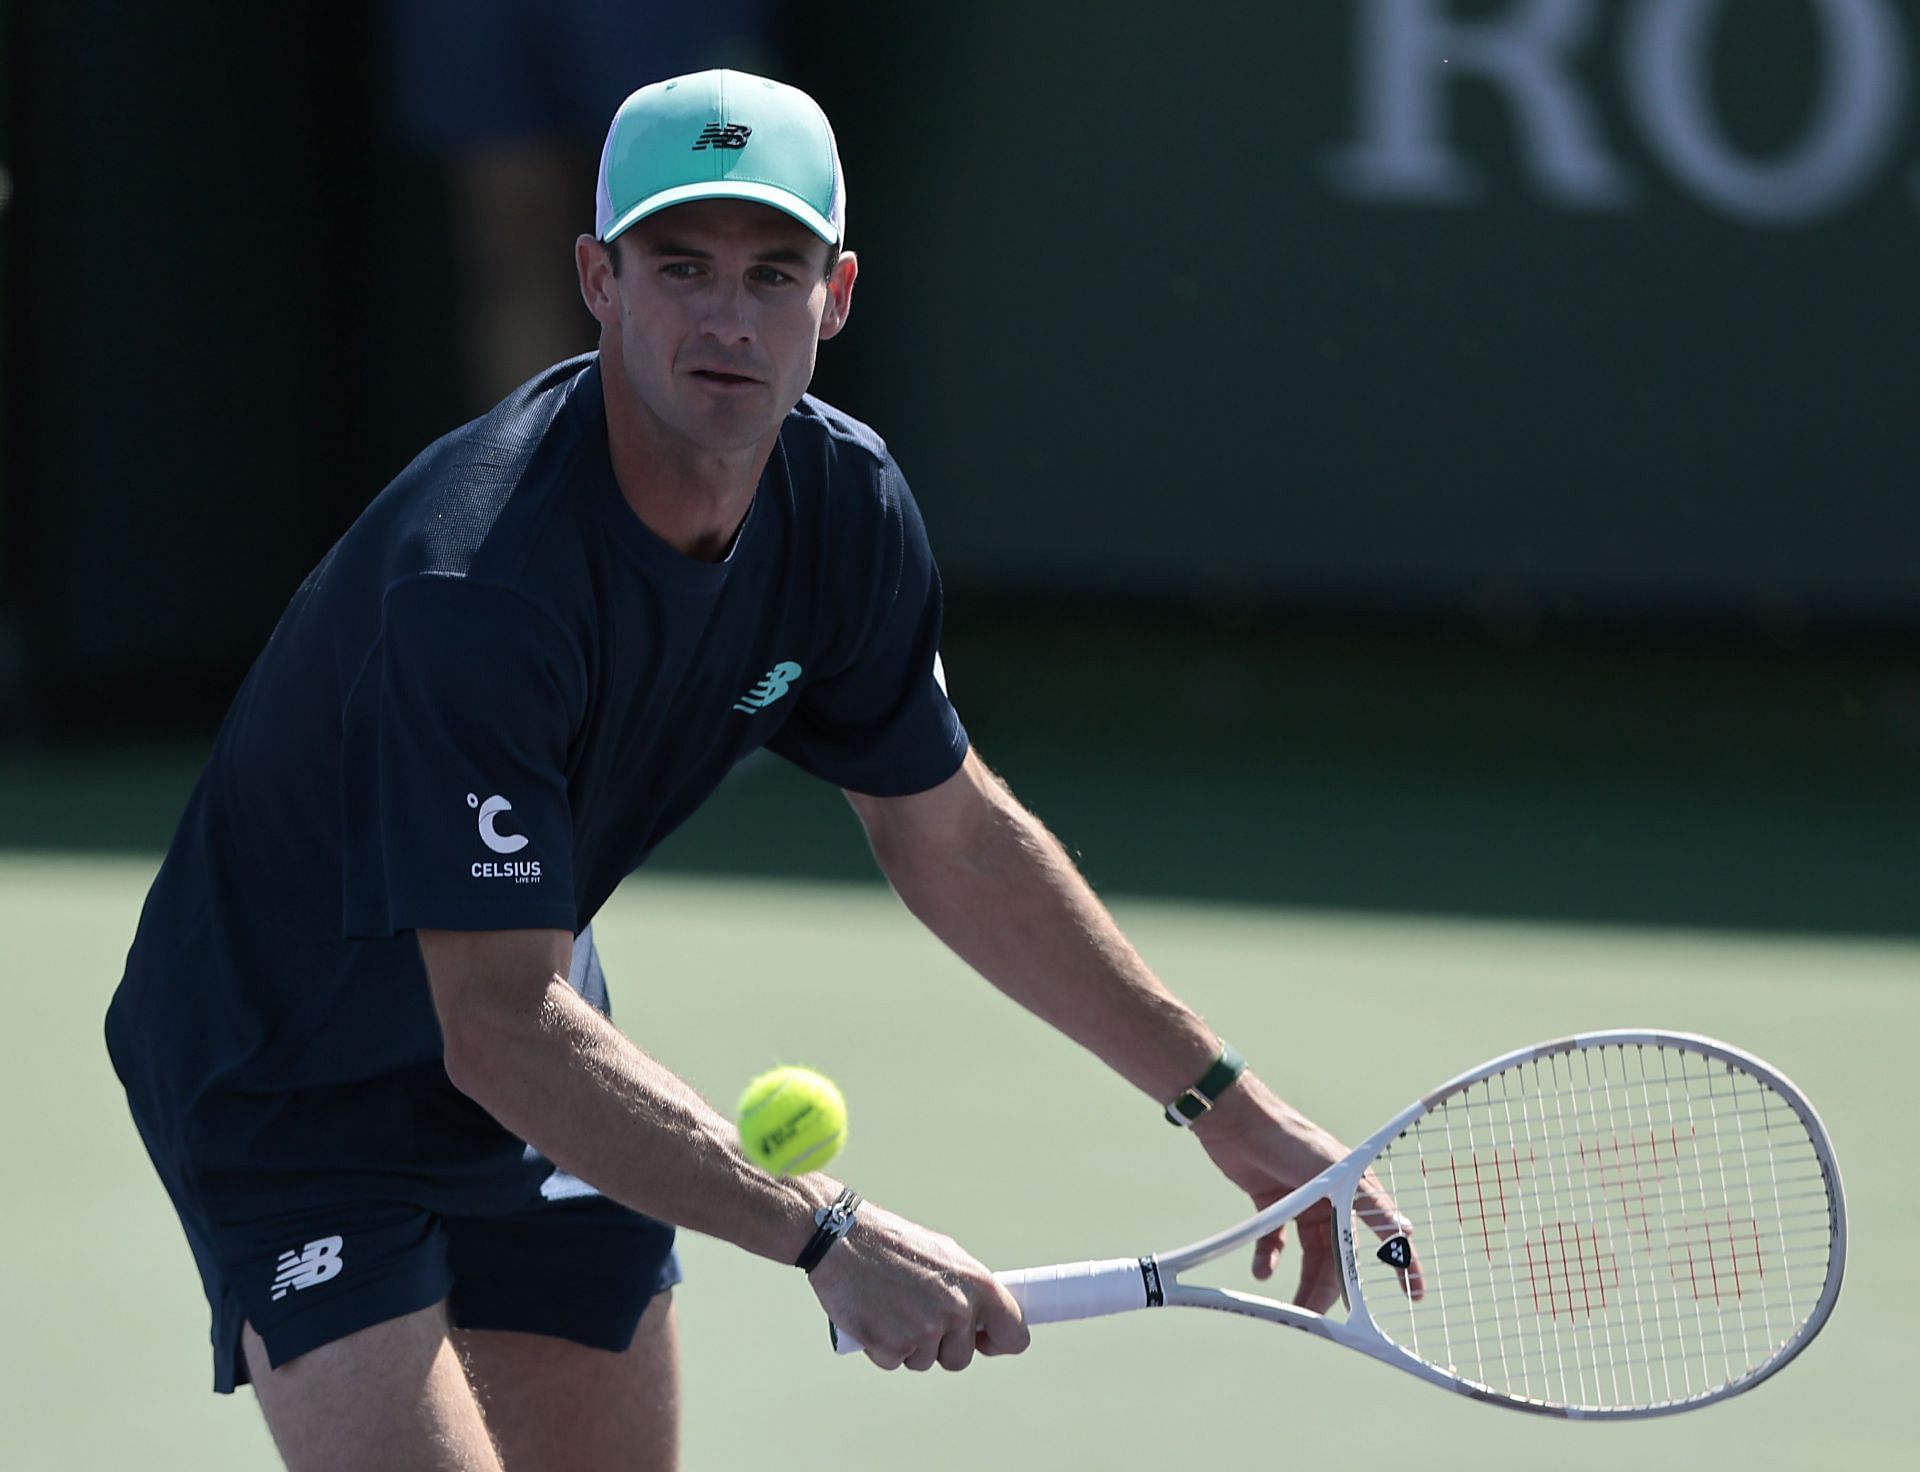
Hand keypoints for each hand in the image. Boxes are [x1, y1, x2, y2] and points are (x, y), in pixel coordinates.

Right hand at [806, 1201, 1030, 1370]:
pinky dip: (881, 1347)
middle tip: (915, 1312)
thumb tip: (984, 1318)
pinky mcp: (892, 1346)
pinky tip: (872, 1315)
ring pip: (925, 1362)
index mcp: (978, 1284)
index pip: (1015, 1334)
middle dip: (940, 1345)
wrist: (842, 1238)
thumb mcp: (944, 1255)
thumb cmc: (893, 1244)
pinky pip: (894, 1362)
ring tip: (890, 1306)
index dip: (998, 1342)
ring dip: (908, 1345)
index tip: (985, 1341)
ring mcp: (924, 1331)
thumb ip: (967, 1288)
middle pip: (961, 1357)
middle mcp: (957, 1310)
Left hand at [1190, 1074, 1423, 1311]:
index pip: (1384, 1233)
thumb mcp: (1336, 1172)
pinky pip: (1275, 1242)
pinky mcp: (1272, 1205)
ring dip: (1302, 1281)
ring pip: (1308, 1255)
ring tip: (1294, 1307)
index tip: (1413, 1295)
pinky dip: (1270, 1258)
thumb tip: (1405, 1231)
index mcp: (1354, 1190)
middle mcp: (1331, 1200)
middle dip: (1331, 1287)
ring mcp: (1301, 1203)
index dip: (1400, 1264)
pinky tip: (1262, 1271)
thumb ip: (1368, 1204)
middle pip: (1338, 1255)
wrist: (1236, 1119)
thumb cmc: (1290, 1138)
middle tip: (1322, 1315)